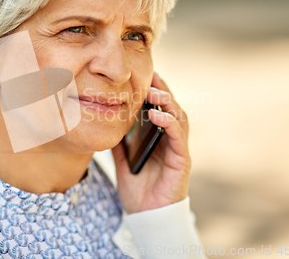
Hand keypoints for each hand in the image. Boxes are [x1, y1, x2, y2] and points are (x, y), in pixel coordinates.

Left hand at [111, 72, 190, 213]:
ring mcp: (178, 149)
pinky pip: (178, 138)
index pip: (160, 108)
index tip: (144, 74)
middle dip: (162, 90)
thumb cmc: (137, 188)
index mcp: (159, 137)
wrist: (145, 215)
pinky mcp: (182, 161)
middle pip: (171, 108)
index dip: (155, 90)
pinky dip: (169, 123)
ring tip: (153, 91)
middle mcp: (171, 140)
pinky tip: (157, 114)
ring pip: (179, 118)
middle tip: (151, 74)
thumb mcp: (122, 159)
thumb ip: (118, 141)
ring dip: (168, 102)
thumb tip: (105, 121)